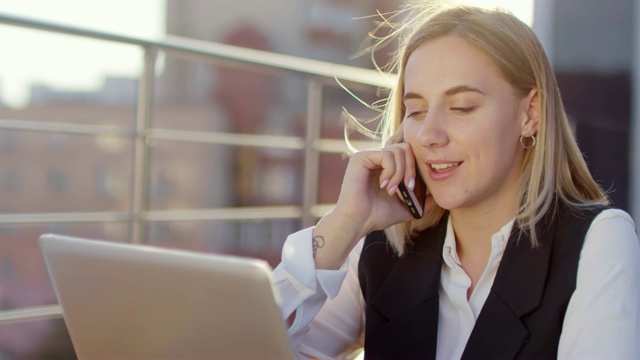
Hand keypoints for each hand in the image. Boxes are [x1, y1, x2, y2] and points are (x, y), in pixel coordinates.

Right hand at [312, 127, 422, 268]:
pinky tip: (384, 186)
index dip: (415, 166)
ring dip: (401, 173)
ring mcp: (368, 155)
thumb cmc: (377, 215)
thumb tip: (439, 197)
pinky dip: (391, 171)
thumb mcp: (406, 208)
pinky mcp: (361, 157)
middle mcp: (377, 157)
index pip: (409, 153)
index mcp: (386, 165)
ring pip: (398, 151)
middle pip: (406, 148)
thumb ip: (422, 201)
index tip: (413, 187)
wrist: (359, 222)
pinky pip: (387, 155)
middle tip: (409, 187)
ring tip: (393, 190)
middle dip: (412, 168)